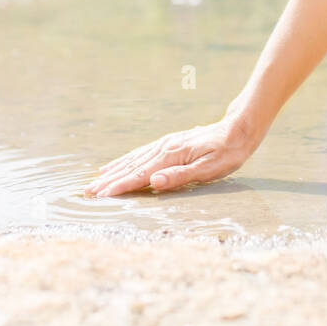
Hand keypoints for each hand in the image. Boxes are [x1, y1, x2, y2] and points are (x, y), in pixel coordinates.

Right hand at [84, 112, 259, 197]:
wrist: (238, 129)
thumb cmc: (227, 153)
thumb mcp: (209, 169)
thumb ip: (180, 177)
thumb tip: (154, 182)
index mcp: (171, 156)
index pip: (140, 175)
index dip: (120, 186)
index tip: (102, 196)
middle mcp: (163, 148)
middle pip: (131, 167)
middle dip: (109, 180)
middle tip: (88, 191)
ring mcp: (165, 144)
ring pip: (133, 159)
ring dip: (113, 170)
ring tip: (96, 179)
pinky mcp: (168, 143)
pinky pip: (140, 153)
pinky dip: (125, 160)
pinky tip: (117, 163)